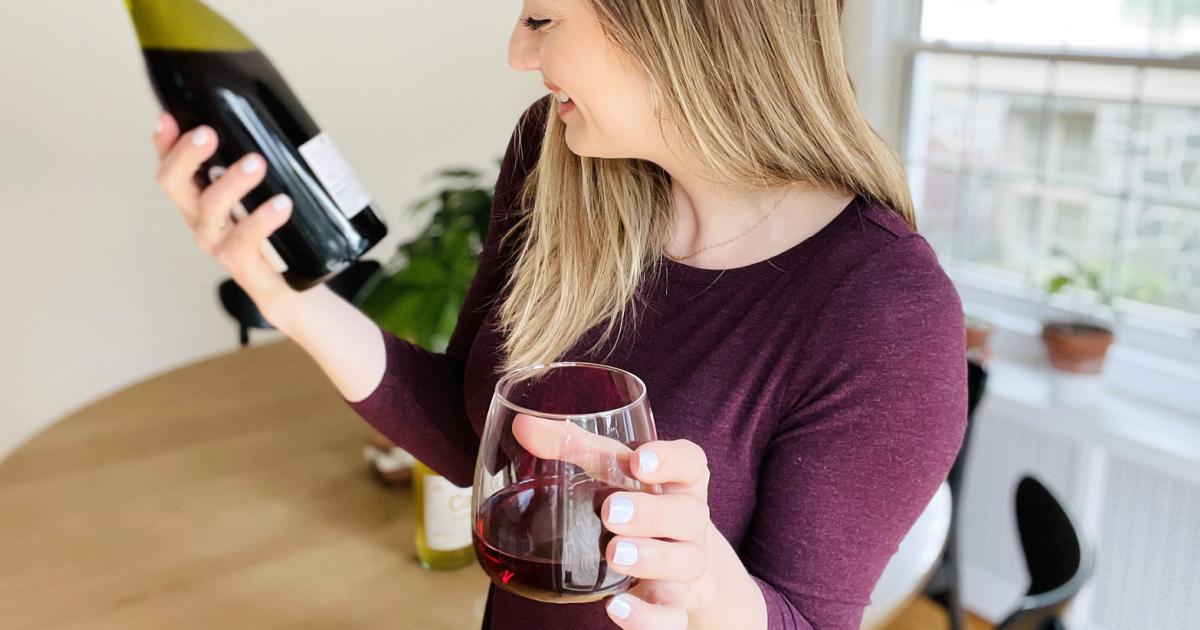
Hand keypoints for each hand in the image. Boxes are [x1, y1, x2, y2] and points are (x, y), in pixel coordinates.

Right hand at [151, 112, 297, 318]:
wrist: (298, 293)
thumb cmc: (281, 241)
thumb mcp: (267, 197)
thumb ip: (261, 169)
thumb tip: (282, 126)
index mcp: (203, 200)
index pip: (174, 166)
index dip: (165, 143)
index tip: (167, 118)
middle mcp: (203, 221)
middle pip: (174, 184)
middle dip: (186, 156)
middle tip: (208, 134)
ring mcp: (219, 245)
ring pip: (210, 210)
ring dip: (230, 183)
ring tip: (256, 163)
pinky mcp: (244, 267)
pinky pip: (244, 242)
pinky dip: (262, 220)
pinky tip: (281, 204)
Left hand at [511, 415, 715, 628]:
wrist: (669, 556)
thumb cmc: (632, 496)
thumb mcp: (607, 469)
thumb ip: (570, 446)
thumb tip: (522, 427)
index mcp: (679, 480)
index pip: (691, 462)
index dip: (671, 459)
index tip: (639, 461)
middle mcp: (690, 519)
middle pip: (690, 514)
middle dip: (652, 513)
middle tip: (611, 512)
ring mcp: (685, 562)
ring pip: (688, 562)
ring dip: (653, 558)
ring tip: (614, 554)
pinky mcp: (673, 601)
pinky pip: (673, 616)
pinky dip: (648, 618)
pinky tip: (617, 609)